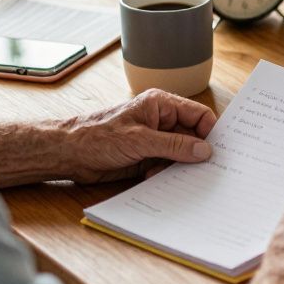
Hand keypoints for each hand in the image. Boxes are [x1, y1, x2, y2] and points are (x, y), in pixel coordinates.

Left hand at [60, 89, 216, 182]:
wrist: (68, 154)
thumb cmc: (97, 137)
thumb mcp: (140, 141)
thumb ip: (174, 145)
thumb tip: (204, 151)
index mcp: (161, 105)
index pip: (198, 115)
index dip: (209, 132)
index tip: (215, 152)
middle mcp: (161, 121)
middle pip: (192, 137)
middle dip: (194, 153)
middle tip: (200, 170)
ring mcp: (154, 140)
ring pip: (181, 154)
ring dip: (178, 166)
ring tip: (170, 175)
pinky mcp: (146, 157)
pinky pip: (167, 166)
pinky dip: (166, 174)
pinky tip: (154, 178)